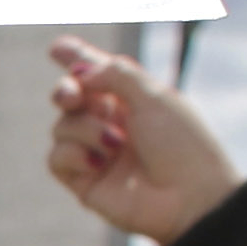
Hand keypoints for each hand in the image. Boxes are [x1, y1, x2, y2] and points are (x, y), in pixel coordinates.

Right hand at [44, 37, 244, 243]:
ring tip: (114, 144)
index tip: (56, 47)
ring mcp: (96, 153)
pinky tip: (99, 162)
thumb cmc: (181, 145)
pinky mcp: (84, 181)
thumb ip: (115, 74)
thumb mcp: (154, 97)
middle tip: (72, 95)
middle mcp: (112, 124)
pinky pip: (57, 157)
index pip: (97, 74)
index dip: (75, 59)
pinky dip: (74, 154)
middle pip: (70, 97)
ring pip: (62, 126)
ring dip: (85, 129)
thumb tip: (80, 72)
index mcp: (133, 100)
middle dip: (66, 91)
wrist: (189, 198)